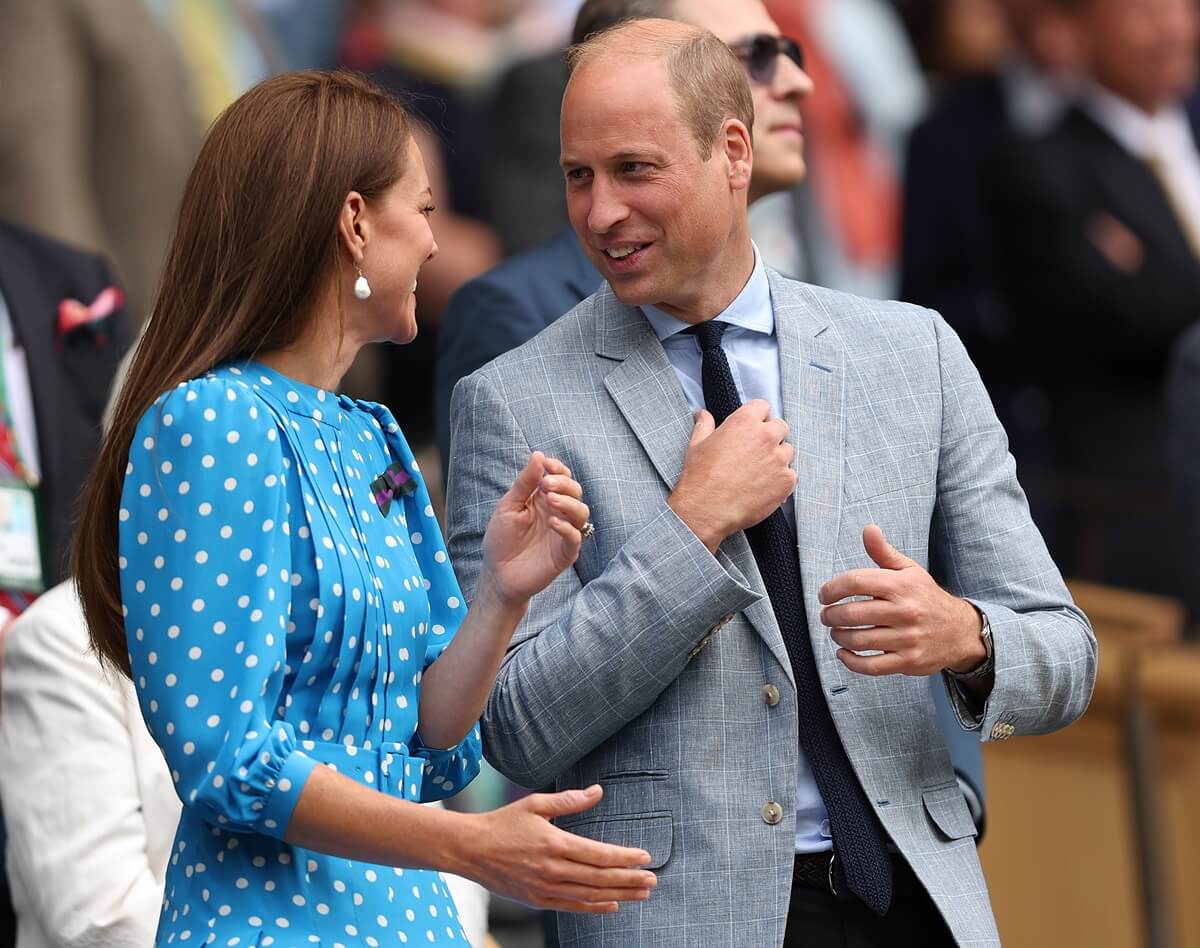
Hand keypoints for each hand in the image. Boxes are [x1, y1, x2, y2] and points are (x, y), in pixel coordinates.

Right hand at [462, 786, 656, 912]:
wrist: (471, 850)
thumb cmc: (503, 823)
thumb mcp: (536, 804)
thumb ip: (569, 800)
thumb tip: (598, 792)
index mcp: (555, 843)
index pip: (599, 854)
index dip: (625, 857)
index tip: (645, 856)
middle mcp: (553, 869)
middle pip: (600, 878)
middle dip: (630, 879)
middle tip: (652, 880)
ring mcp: (545, 888)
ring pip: (591, 895)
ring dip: (620, 895)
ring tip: (641, 894)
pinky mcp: (538, 900)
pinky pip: (573, 907)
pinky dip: (595, 908)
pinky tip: (613, 905)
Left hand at [482, 451, 589, 605]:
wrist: (497, 574)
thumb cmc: (501, 540)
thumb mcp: (508, 506)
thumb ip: (525, 483)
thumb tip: (538, 455)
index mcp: (544, 500)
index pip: (562, 477)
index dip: (558, 469)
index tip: (546, 465)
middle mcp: (558, 513)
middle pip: (575, 491)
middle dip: (564, 484)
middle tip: (546, 486)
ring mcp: (563, 533)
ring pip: (582, 513)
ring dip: (569, 503)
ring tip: (551, 501)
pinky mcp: (565, 553)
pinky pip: (576, 538)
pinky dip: (567, 528)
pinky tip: (552, 522)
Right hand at [668, 402, 795, 551]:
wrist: (707, 508)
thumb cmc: (700, 476)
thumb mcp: (697, 444)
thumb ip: (704, 425)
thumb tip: (702, 414)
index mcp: (744, 422)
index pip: (763, 406)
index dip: (757, 417)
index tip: (753, 427)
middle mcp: (766, 436)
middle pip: (780, 427)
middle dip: (771, 436)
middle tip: (757, 452)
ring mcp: (779, 459)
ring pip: (788, 451)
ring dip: (778, 458)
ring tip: (760, 472)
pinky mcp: (786, 481)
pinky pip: (791, 475)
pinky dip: (781, 480)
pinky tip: (765, 487)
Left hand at [818, 525, 986, 675]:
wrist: (960, 630)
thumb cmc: (927, 598)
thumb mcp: (909, 570)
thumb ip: (884, 552)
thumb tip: (868, 529)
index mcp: (900, 586)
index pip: (855, 582)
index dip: (832, 588)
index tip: (824, 595)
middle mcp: (904, 611)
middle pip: (852, 613)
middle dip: (830, 615)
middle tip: (826, 616)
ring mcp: (907, 639)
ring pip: (858, 640)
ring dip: (838, 636)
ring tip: (836, 632)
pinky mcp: (908, 661)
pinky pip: (871, 666)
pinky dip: (851, 661)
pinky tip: (844, 653)